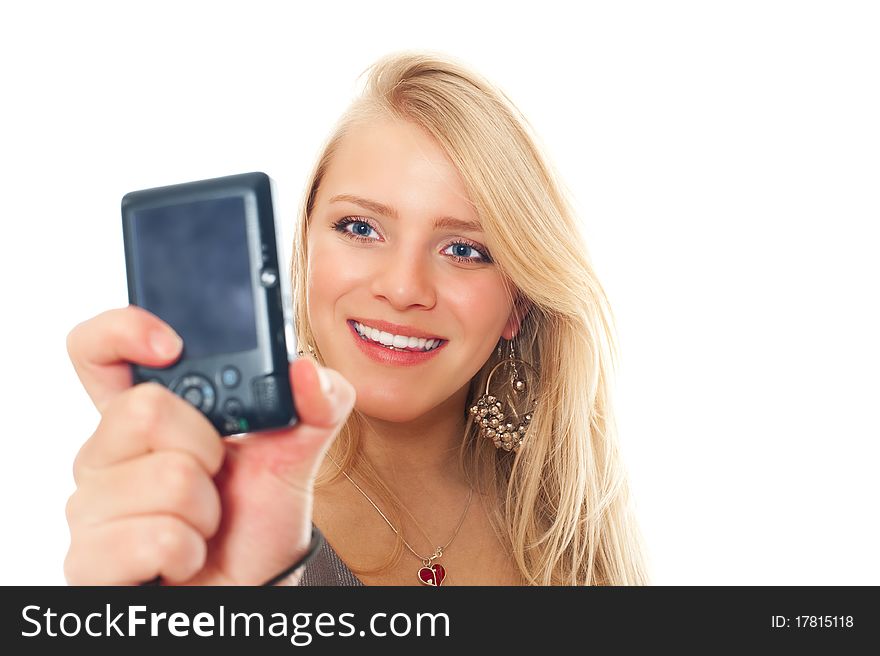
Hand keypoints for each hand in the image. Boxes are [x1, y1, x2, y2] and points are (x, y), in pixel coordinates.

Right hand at [64, 305, 354, 584]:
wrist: (250, 589)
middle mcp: (106, 455)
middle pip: (143, 409)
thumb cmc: (258, 520)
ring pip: (164, 480)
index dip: (123, 331)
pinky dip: (189, 552)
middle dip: (206, 450)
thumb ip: (318, 404)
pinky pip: (154, 538)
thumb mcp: (297, 454)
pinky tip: (183, 560)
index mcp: (146, 416)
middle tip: (216, 478)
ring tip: (204, 525)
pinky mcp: (89, 561)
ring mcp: (90, 508)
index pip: (97, 352)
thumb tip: (307, 370)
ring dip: (206, 511)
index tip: (172, 344)